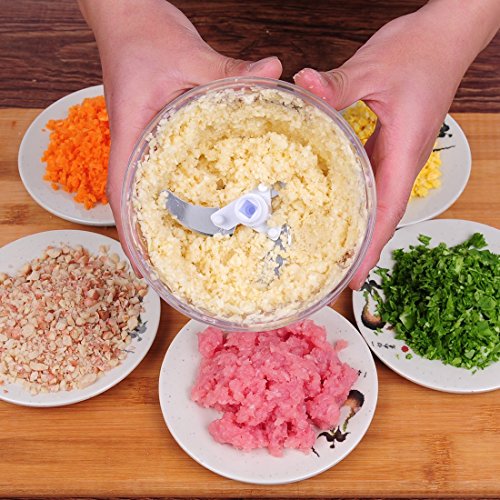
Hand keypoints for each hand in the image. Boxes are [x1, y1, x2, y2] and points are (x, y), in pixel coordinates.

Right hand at [80, 0, 281, 266]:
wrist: (125, 16)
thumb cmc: (143, 35)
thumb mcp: (189, 54)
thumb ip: (230, 70)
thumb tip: (275, 72)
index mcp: (131, 133)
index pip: (121, 195)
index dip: (132, 237)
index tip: (146, 269)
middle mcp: (133, 146)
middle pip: (134, 206)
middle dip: (149, 243)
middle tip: (177, 273)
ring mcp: (143, 143)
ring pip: (147, 194)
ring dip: (161, 224)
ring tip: (189, 255)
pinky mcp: (155, 135)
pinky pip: (161, 174)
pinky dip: (175, 197)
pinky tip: (200, 208)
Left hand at [294, 0, 499, 288]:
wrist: (446, 35)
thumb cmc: (421, 50)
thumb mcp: (373, 67)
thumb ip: (337, 85)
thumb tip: (303, 87)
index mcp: (405, 151)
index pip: (388, 211)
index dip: (371, 247)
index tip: (354, 278)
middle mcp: (403, 160)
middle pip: (382, 217)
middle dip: (361, 249)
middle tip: (333, 276)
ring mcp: (398, 154)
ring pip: (377, 202)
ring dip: (358, 227)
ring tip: (330, 251)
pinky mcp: (390, 144)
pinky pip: (372, 180)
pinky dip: (356, 198)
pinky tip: (335, 204)